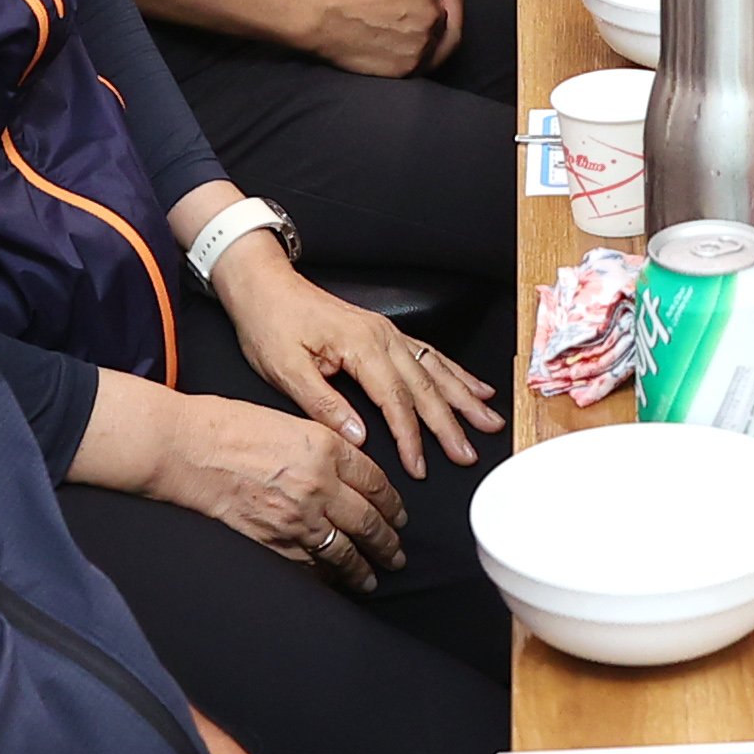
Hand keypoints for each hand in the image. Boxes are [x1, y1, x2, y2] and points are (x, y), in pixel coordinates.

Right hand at [149, 389, 407, 582]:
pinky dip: (326, 575)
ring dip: (363, 568)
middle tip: (397, 554)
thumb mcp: (292, 420)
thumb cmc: (229, 426)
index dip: (393, 504)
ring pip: (344, 551)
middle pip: (369, 522)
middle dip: (388, 542)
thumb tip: (352, 470)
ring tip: (372, 577)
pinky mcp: (272, 542)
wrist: (186, 450)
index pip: (376, 482)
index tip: (400, 515)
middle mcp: (319, 486)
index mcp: (327, 449)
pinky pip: (310, 566)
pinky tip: (333, 580)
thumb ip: (327, 446)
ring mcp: (296, 519)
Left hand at [218, 250, 503, 475]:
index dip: (410, 437)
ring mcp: (387, 333)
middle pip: (425, 386)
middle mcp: (382, 337)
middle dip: (451, 423)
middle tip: (469, 453)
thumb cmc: (270, 324)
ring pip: (436, 368)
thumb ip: (323, 403)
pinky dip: (455, 372)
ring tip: (488, 420)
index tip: (419, 468)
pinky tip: (473, 386)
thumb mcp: (284, 369)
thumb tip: (358, 437)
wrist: (264, 286)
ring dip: (464, 397)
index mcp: (360, 346)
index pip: (395, 400)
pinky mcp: (385, 333)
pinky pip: (429, 354)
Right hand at [286, 0, 450, 76]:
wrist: (312, 11)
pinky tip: (390, 51)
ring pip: (430, 43)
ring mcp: (418, 44)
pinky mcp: (404, 68)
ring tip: (393, 33)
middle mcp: (429, 14)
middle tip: (394, 14)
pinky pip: (417, 65)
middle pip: (435, 17)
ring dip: (418, 38)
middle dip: (421, 14)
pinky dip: (408, 58)